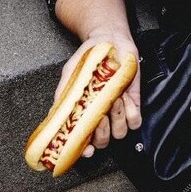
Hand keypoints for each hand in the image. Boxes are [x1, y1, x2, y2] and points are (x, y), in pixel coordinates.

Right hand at [54, 32, 141, 158]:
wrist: (110, 40)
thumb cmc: (88, 58)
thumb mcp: (70, 74)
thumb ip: (63, 95)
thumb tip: (54, 117)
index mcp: (83, 115)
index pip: (83, 143)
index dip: (83, 151)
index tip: (86, 150)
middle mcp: (101, 117)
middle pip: (102, 142)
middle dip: (101, 130)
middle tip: (99, 112)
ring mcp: (118, 111)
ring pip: (120, 133)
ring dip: (116, 117)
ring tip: (114, 97)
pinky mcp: (134, 102)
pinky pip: (136, 120)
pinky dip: (131, 112)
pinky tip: (125, 97)